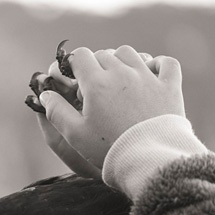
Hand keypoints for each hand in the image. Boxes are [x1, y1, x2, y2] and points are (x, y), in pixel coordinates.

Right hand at [38, 45, 184, 170]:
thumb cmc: (108, 149)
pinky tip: (150, 75)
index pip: (80, 56)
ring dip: (121, 62)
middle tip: (94, 90)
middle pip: (103, 54)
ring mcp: (148, 77)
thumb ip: (56, 111)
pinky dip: (157, 65)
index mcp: (96, 82)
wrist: (149, 161)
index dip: (73, 65)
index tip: (74, 80)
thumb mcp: (74, 134)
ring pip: (130, 53)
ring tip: (118, 82)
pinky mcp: (169, 86)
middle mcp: (122, 72)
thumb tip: (45, 94)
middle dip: (95, 67)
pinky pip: (166, 63)